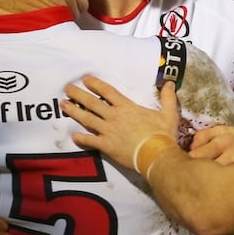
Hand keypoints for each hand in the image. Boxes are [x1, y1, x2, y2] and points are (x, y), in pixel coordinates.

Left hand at [63, 75, 180, 169]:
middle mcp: (114, 116)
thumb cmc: (162, 135)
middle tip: (67, 88)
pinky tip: (73, 135)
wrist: (156, 155)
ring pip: (87, 119)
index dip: (96, 84)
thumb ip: (168, 98)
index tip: (85, 78)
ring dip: (74, 111)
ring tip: (63, 105)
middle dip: (79, 94)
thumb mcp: (169, 114)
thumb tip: (170, 83)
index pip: (108, 92)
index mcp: (127, 107)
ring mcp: (108, 131)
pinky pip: (90, 140)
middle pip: (93, 103)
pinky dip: (81, 138)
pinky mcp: (106, 146)